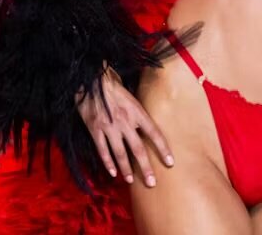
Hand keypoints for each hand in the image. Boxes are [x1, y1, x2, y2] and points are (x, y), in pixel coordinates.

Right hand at [75, 64, 173, 187]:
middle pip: (138, 149)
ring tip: (132, 180)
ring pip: (120, 153)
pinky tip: (113, 173)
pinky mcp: (95, 129)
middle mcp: (125, 121)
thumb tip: (144, 122)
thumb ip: (137, 110)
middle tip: (152, 183)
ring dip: (127, 169)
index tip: (170, 162)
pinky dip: (108, 163)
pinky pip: (103, 150)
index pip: (154, 133)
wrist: (91, 78)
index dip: (163, 149)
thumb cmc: (112, 83)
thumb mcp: (131, 94)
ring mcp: (109, 127)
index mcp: (136, 111)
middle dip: (146, 168)